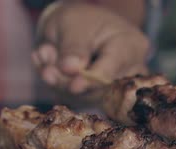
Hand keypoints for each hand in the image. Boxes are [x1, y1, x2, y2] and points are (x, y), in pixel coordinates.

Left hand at [32, 1, 149, 104]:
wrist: (73, 29)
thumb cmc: (79, 21)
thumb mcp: (73, 24)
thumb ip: (73, 46)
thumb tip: (71, 68)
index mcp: (130, 47)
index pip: (115, 69)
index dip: (93, 80)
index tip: (73, 86)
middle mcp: (128, 71)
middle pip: (101, 89)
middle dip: (68, 82)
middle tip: (46, 70)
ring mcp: (113, 88)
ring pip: (86, 98)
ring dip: (59, 84)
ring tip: (44, 59)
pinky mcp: (96, 99)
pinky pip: (76, 101)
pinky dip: (57, 86)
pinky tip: (47, 67)